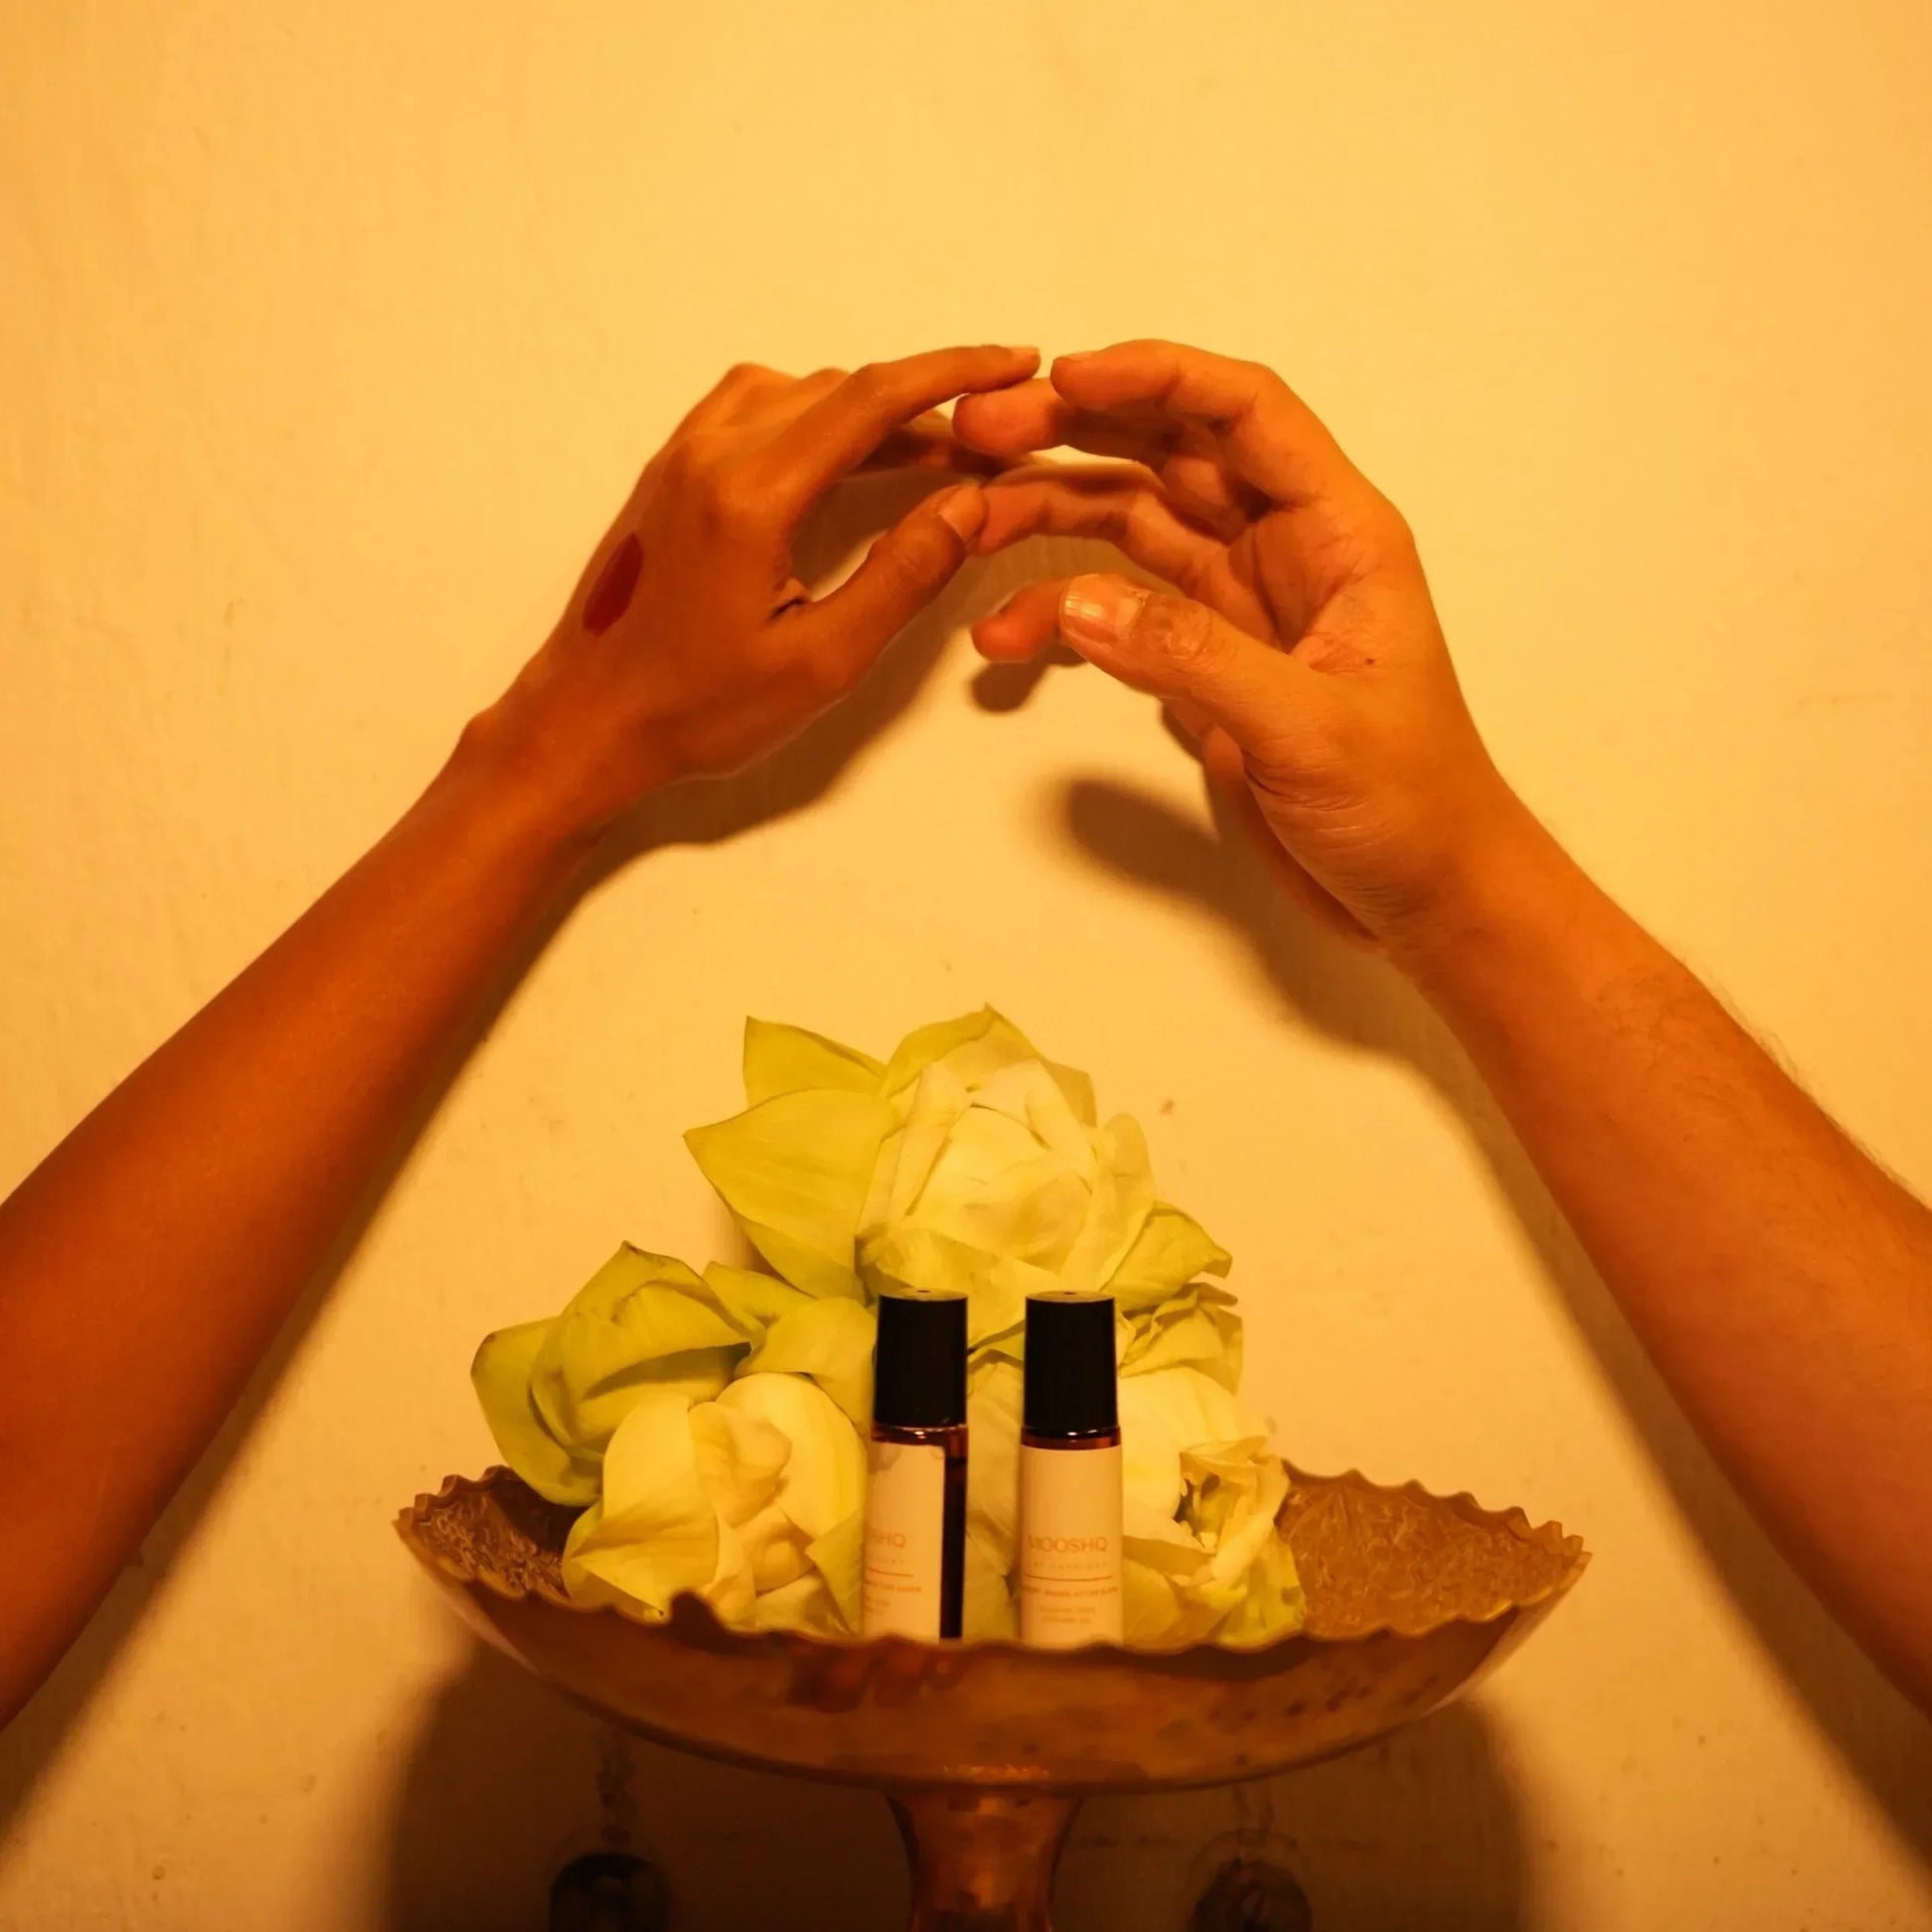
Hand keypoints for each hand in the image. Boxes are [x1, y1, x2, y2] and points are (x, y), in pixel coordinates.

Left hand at [474, 346, 1038, 840]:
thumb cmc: (696, 710)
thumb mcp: (819, 662)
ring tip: (928, 452)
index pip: (870, 400)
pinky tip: (845, 462)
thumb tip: (968, 503)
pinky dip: (814, 417)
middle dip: (922, 397)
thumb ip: (901, 577)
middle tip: (988, 436)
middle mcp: (711, 453)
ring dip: (867, 408)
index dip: (954, 374)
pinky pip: (753, 410)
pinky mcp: (668, 473)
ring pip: (795, 391)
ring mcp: (681, 456)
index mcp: (750, 495)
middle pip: (838, 388)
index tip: (1016, 363)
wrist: (584, 723)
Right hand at [953, 341, 1523, 948]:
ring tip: (969, 524)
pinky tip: (1006, 636)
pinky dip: (1061, 614)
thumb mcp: (1308, 729)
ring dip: (1051, 513)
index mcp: (1339, 533)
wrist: (1426, 898)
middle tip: (978, 436)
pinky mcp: (1206, 664)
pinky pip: (1120, 612)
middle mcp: (1286, 550)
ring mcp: (1240, 605)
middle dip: (1075, 431)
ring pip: (1132, 522)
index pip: (1243, 413)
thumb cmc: (1411, 805)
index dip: (1154, 377)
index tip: (1061, 378)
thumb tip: (1081, 602)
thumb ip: (1194, 658)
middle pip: (1170, 451)